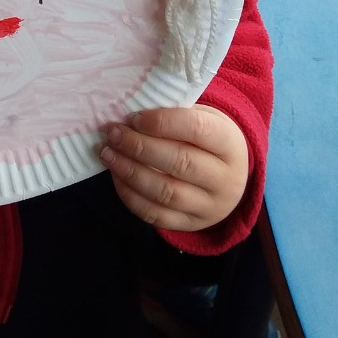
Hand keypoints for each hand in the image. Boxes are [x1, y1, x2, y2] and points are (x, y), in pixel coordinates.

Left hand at [100, 105, 248, 231]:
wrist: (230, 178)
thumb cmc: (206, 139)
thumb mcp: (202, 118)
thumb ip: (173, 114)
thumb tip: (129, 115)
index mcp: (229, 144)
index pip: (197, 129)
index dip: (161, 122)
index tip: (133, 117)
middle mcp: (225, 179)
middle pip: (180, 163)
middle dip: (139, 147)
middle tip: (113, 134)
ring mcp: (209, 207)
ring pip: (166, 192)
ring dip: (130, 172)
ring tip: (107, 153)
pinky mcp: (190, 224)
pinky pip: (156, 215)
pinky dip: (130, 196)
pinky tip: (116, 175)